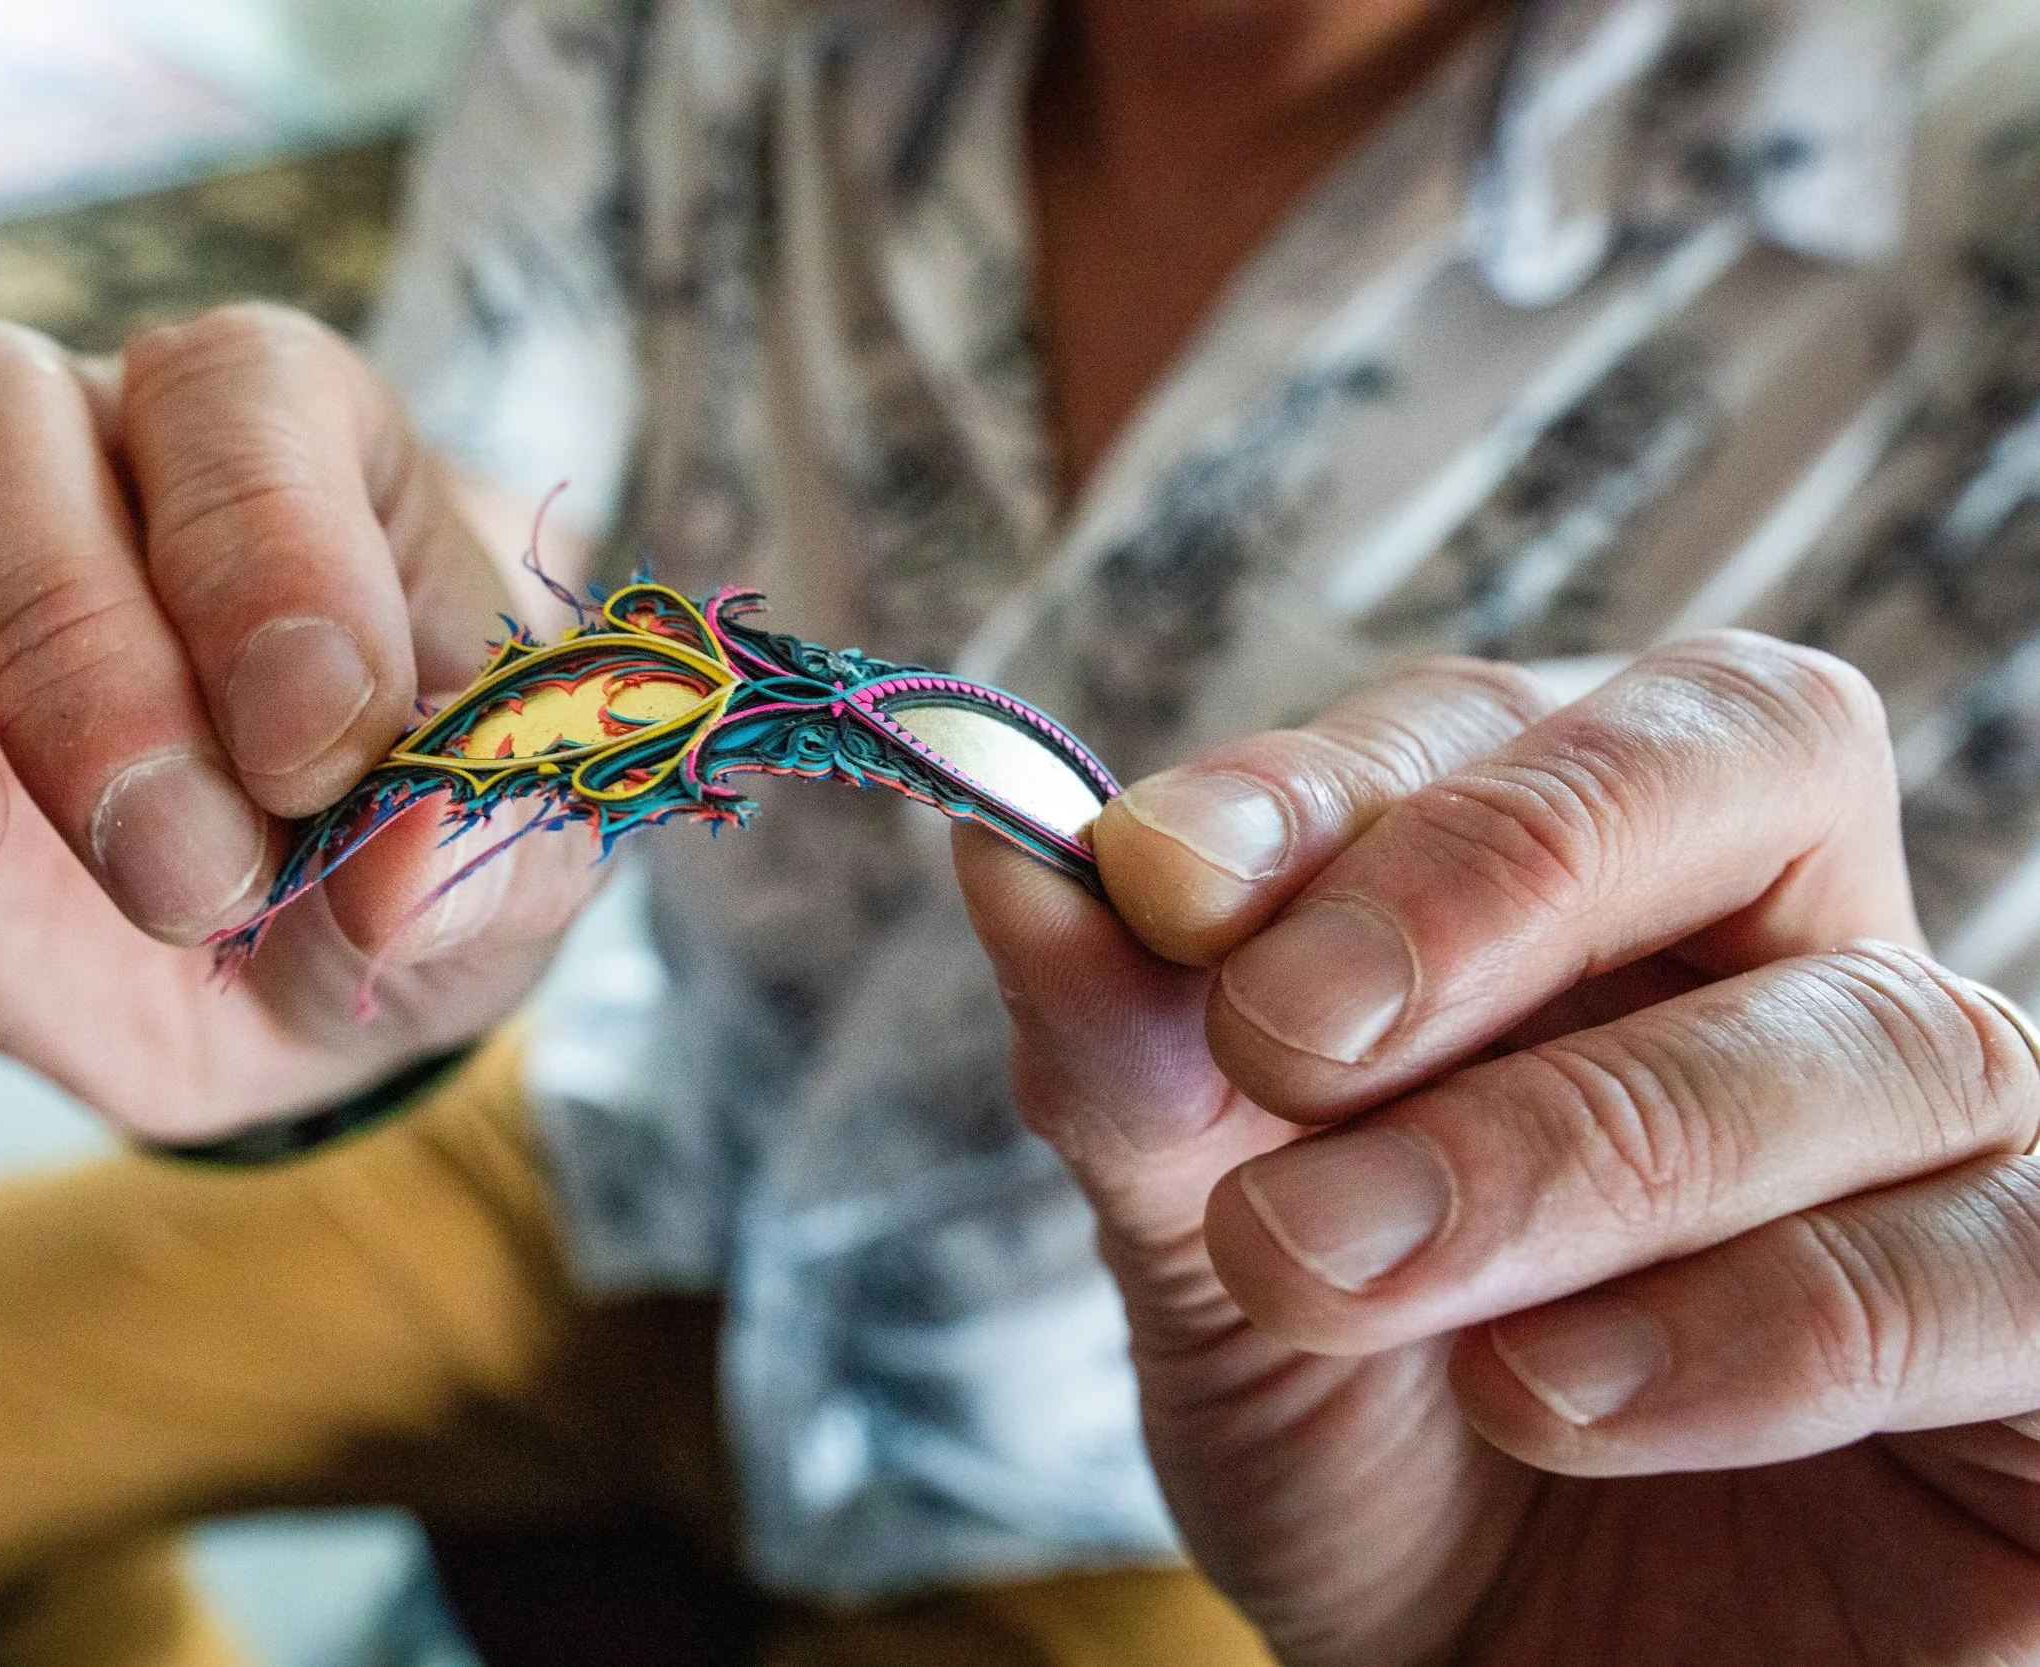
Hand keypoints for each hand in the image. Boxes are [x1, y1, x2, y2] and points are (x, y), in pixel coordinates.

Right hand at [0, 306, 601, 1140]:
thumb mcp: (514, 868)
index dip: (266, 547)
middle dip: (59, 640)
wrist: (323, 962)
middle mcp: (62, 456)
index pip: (231, 387)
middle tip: (179, 868)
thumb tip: (409, 865)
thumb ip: (490, 850)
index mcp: (273, 441)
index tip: (321, 745)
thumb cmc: (424, 851)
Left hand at [956, 634, 2039, 1665]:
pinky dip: (1763, 1323)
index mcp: (1588, 901)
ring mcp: (1961, 1147)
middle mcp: (1796, 969)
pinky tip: (1553, 1393)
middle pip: (1752, 753)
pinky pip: (2000, 1263)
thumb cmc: (1367, 1446)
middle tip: (1282, 1031)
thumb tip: (1001, 848)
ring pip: (1871, 1031)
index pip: (1506, 730)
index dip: (1337, 775)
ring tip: (1337, 1269)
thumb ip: (1130, 1066)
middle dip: (1497, 870)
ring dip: (1569, 1145)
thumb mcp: (1206, 1261)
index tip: (1158, 873)